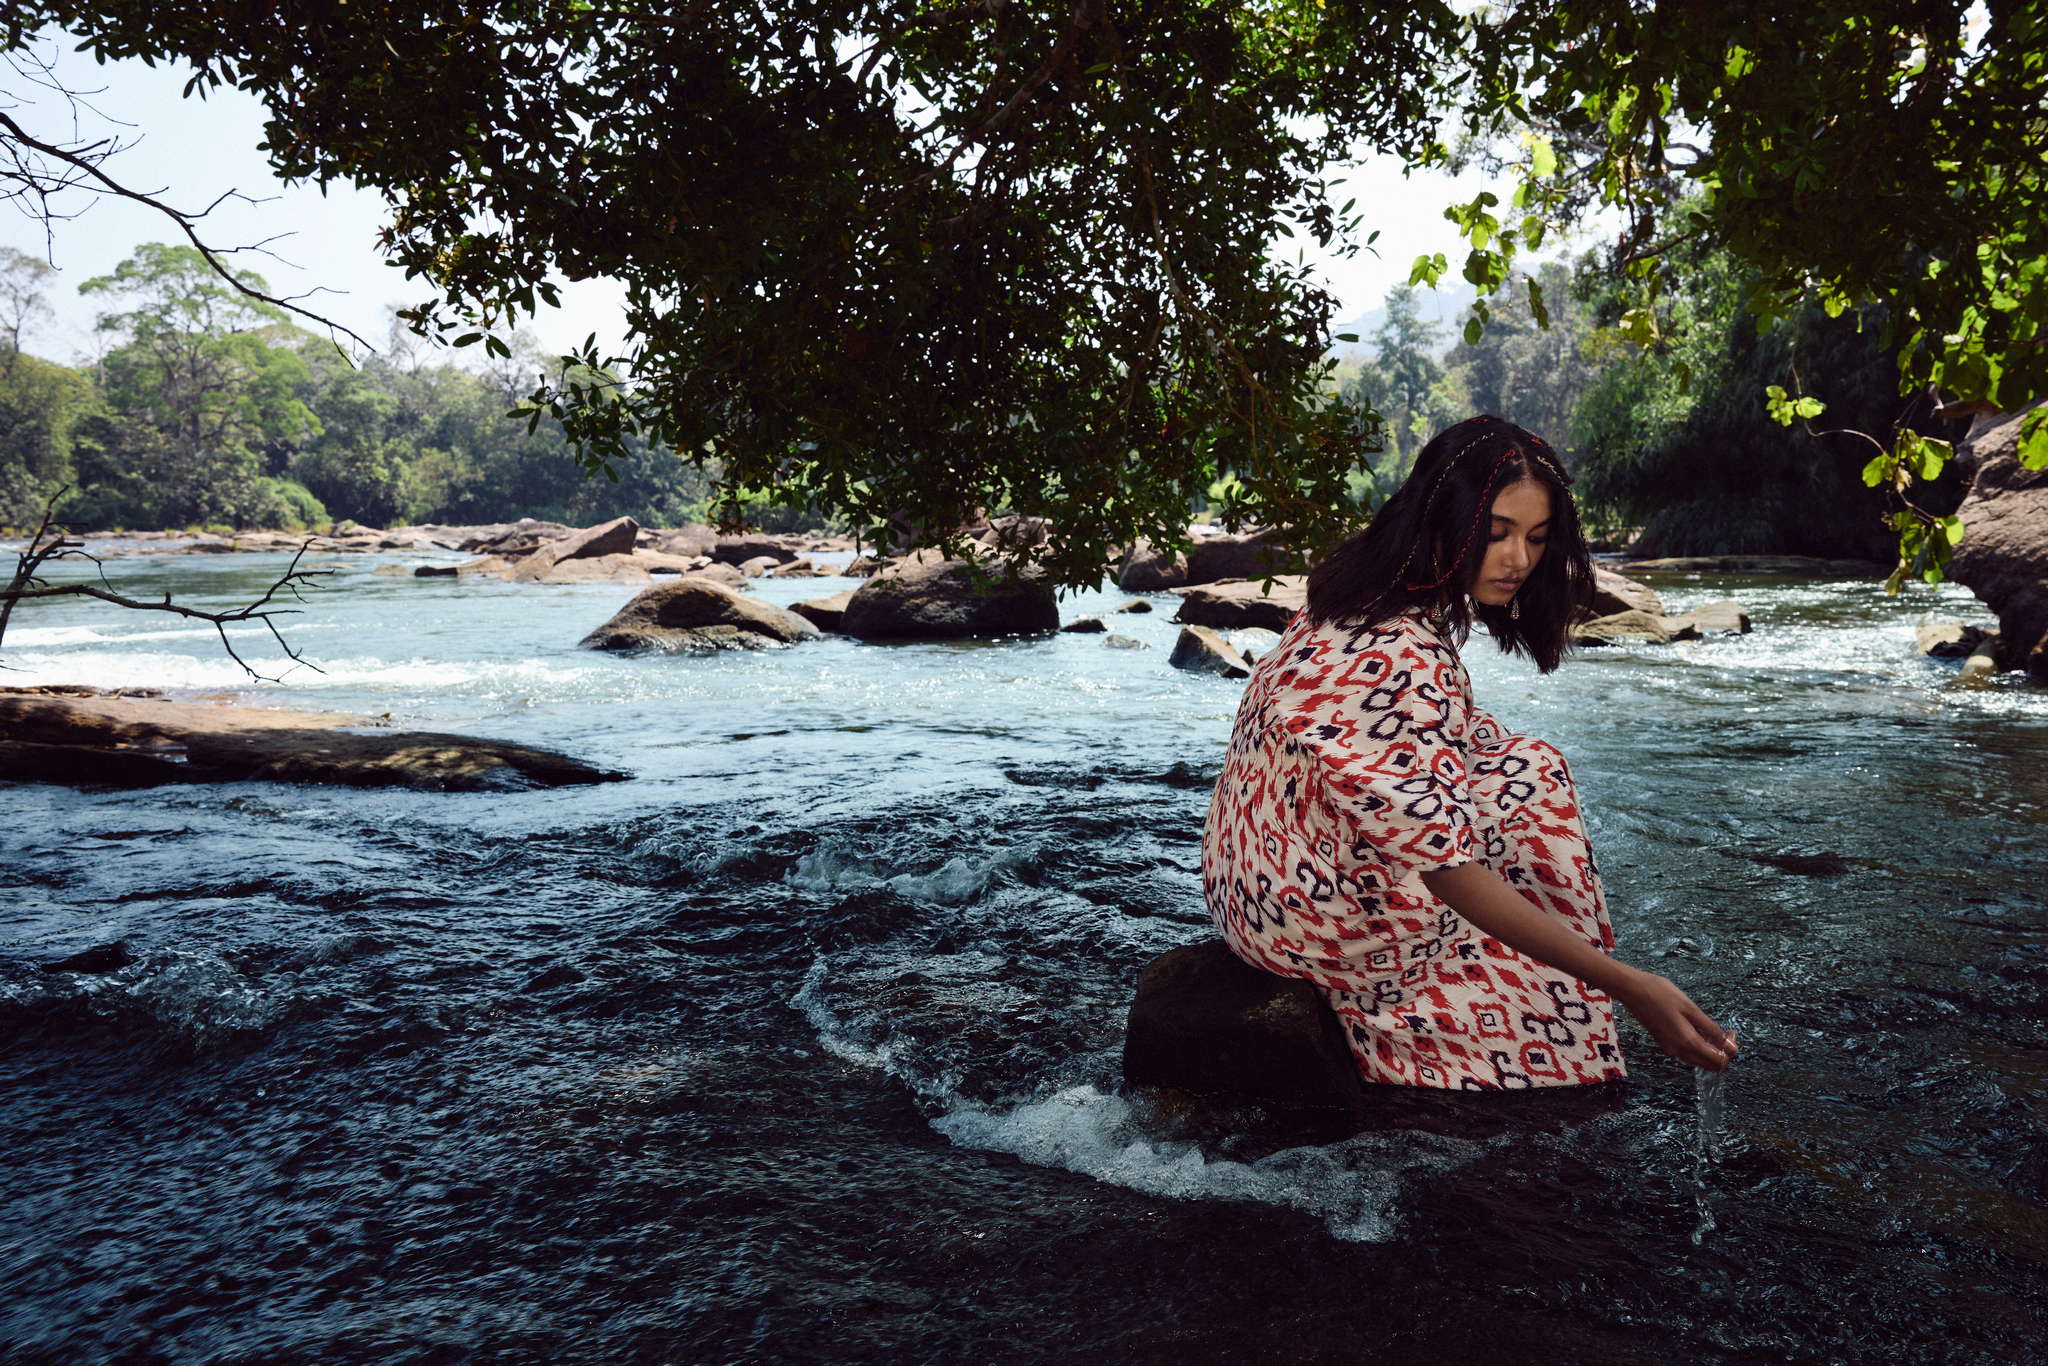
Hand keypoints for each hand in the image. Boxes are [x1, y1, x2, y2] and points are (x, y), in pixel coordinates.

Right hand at [1613, 970, 1737, 1071]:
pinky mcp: (1664, 1043)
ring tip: (1712, 1028)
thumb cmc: (1661, 993)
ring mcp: (1670, 1049)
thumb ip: (1710, 1028)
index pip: (1719, 1061)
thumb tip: (1729, 1045)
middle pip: (1710, 1065)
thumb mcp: (1690, 1008)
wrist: (1632, 990)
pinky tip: (1698, 1028)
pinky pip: (1688, 1053)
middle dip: (1723, 1052)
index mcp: (1688, 1042)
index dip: (1730, 1049)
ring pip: (1699, 1060)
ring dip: (1711, 1049)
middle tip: (1725, 1032)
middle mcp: (1679, 1051)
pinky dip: (1699, 1046)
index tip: (1731, 1031)